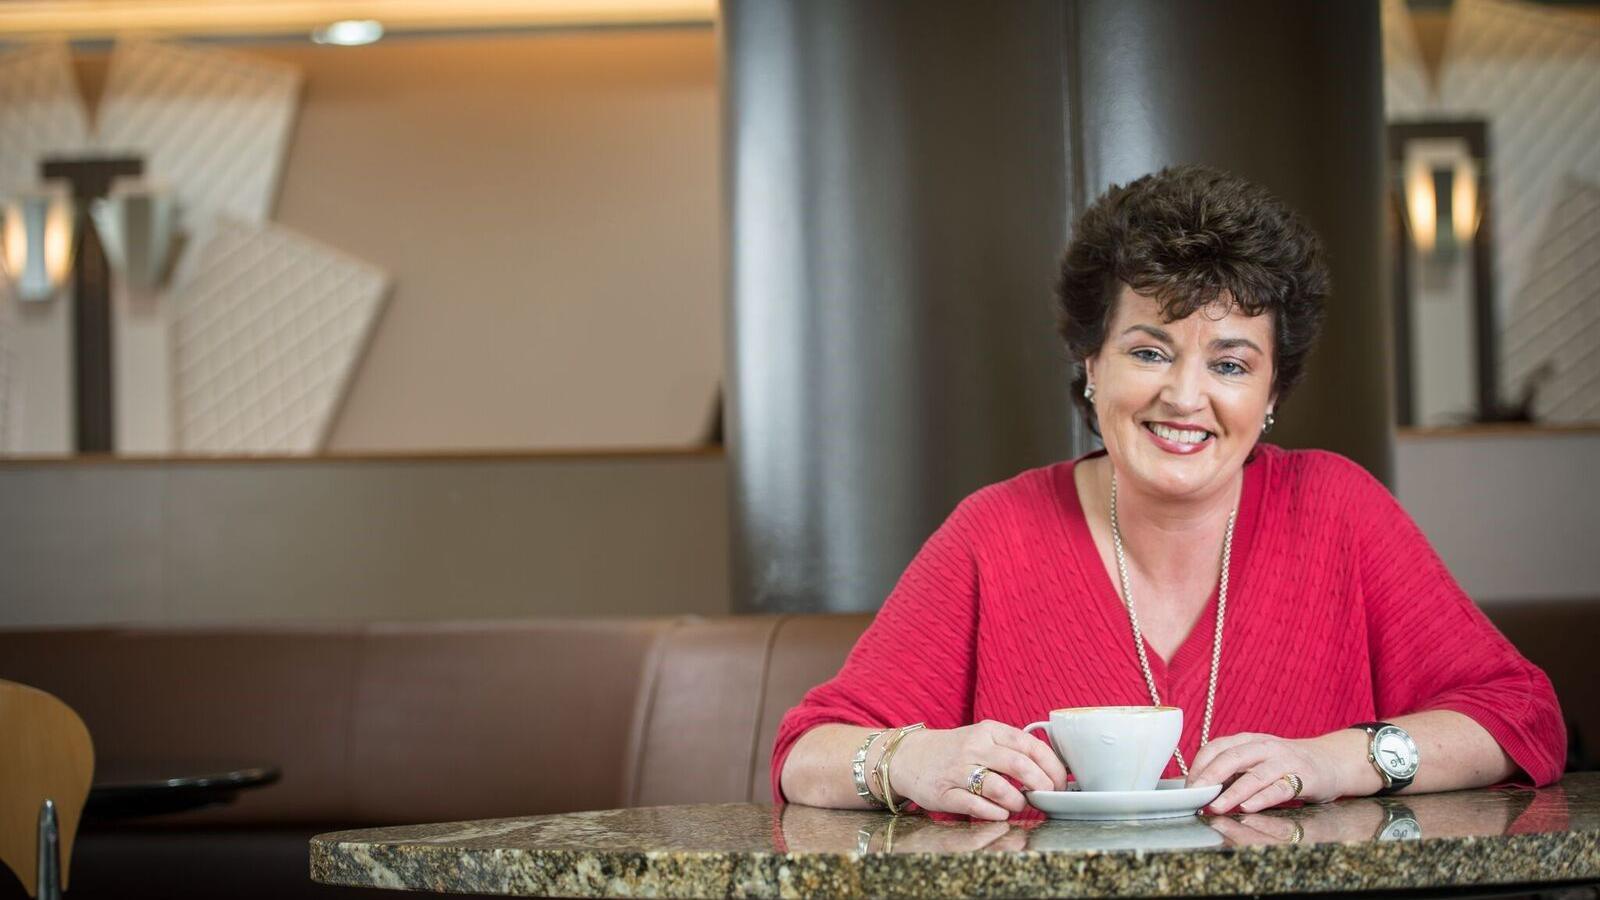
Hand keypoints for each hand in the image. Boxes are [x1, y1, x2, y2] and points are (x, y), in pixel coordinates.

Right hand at [888, 720, 1068, 820]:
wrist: (909, 757)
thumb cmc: (955, 751)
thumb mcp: (983, 738)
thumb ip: (1013, 749)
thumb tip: (1053, 769)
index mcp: (989, 731)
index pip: (1030, 745)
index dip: (1052, 766)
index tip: (1061, 782)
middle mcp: (974, 748)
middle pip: (1020, 766)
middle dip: (1042, 786)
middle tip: (1047, 797)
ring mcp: (958, 771)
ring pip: (999, 788)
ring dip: (1018, 802)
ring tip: (1020, 804)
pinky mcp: (944, 793)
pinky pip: (977, 806)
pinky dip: (995, 813)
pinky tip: (1001, 813)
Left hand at [1185, 731, 1346, 814]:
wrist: (1330, 762)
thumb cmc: (1285, 764)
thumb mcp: (1256, 760)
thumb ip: (1232, 771)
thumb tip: (1199, 787)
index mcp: (1248, 741)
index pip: (1216, 747)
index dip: (1199, 766)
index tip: (1187, 786)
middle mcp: (1264, 747)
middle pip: (1232, 757)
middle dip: (1210, 776)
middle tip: (1195, 794)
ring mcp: (1284, 761)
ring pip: (1254, 775)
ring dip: (1233, 792)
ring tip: (1216, 806)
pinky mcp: (1303, 778)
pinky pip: (1279, 789)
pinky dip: (1262, 798)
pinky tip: (1247, 807)